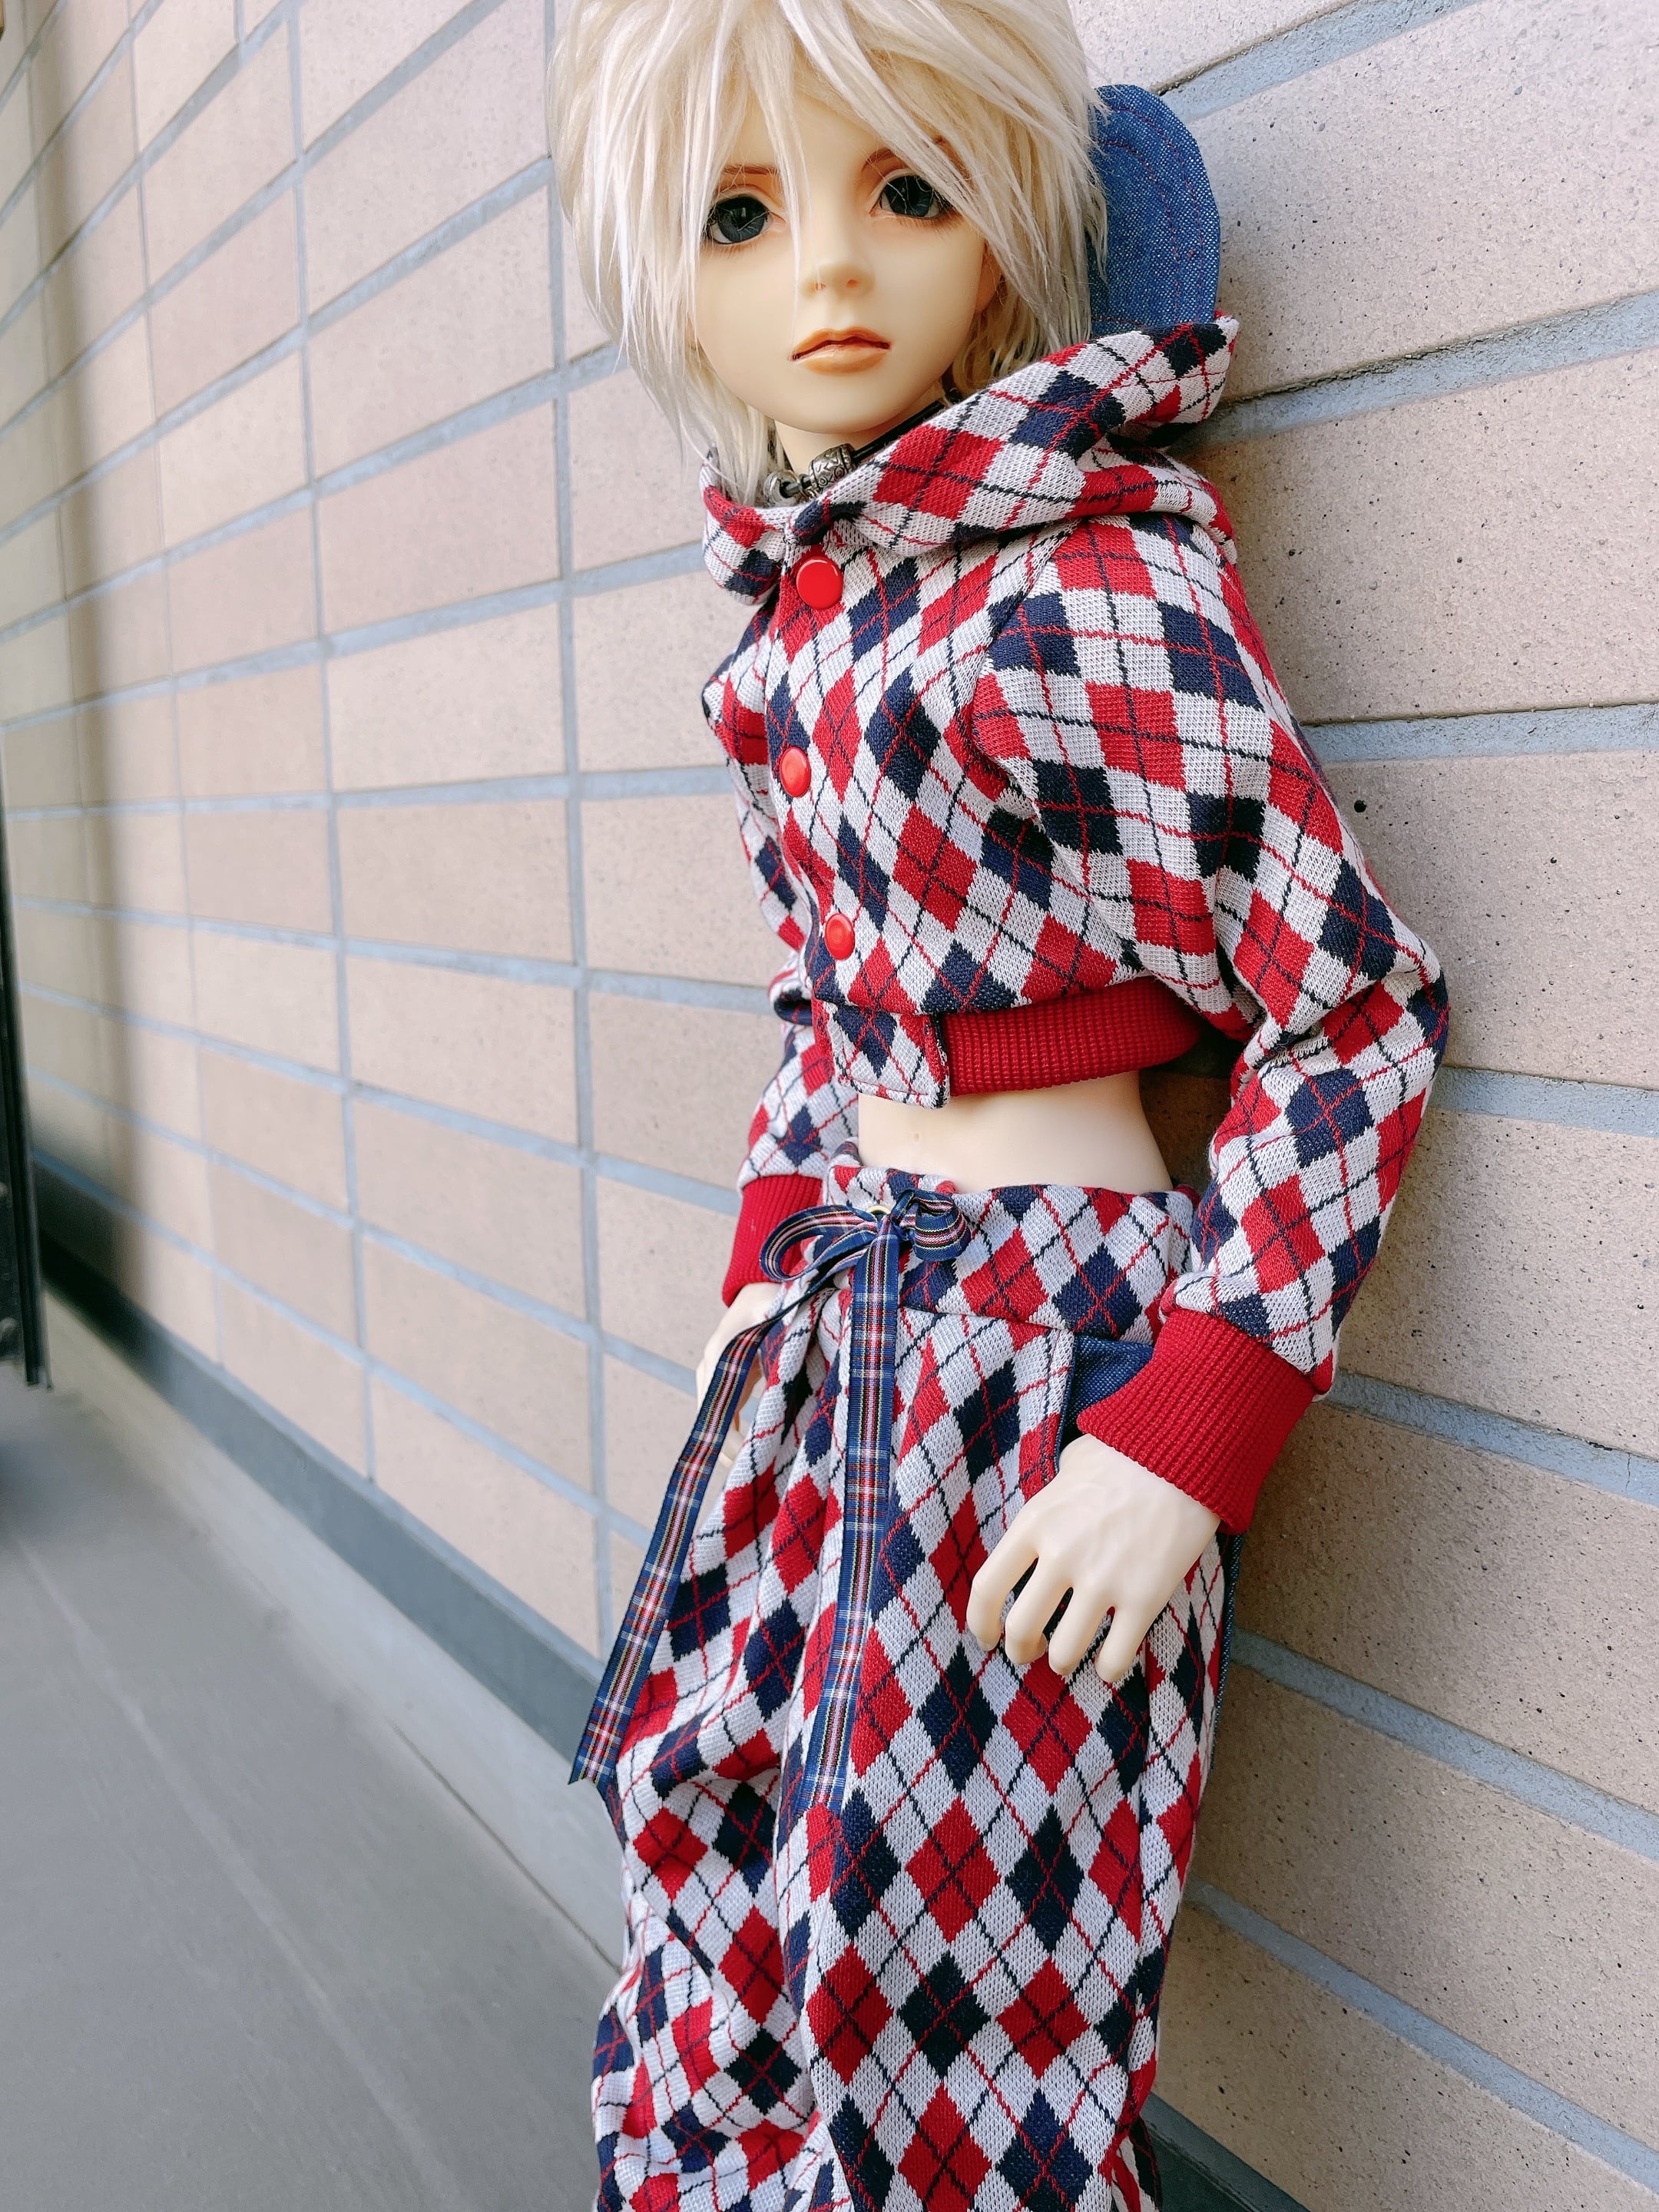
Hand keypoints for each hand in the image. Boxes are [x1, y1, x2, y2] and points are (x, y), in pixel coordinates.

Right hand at [695, 1279, 776, 1467]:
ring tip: (752, 1475)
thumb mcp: (775, 1307)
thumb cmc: (771, 1298)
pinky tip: (751, 1456)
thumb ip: (777, 1316)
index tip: (749, 1459)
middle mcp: (710, 1368)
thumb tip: (778, 1316)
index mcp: (719, 1354)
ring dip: (731, 1448)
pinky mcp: (727, 1382)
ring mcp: (715, 1377)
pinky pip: (725, 1416)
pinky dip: (736, 1436)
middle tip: (753, 1477)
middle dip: (729, 1451)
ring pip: (715, 1422)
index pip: (717, 1407)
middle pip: (711, 1421)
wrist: (760, 1287)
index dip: (730, 1438)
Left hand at [966, 1434, 1219, 1685]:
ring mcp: (1103, 1580)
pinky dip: (1107, 1669)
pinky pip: (1115, 1657)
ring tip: (1065, 1658)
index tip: (988, 1637)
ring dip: (1061, 1662)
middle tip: (1029, 1651)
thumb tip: (1047, 1519)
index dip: (980, 1622)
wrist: (1183, 1456)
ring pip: (1064, 1652)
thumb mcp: (1070, 1467)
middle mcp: (1061, 1555)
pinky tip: (1107, 1664)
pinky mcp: (1144, 1598)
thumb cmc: (1125, 1455)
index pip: (986, 1587)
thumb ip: (1050, 1500)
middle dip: (1020, 1649)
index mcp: (1035, 1522)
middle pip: (1021, 1628)